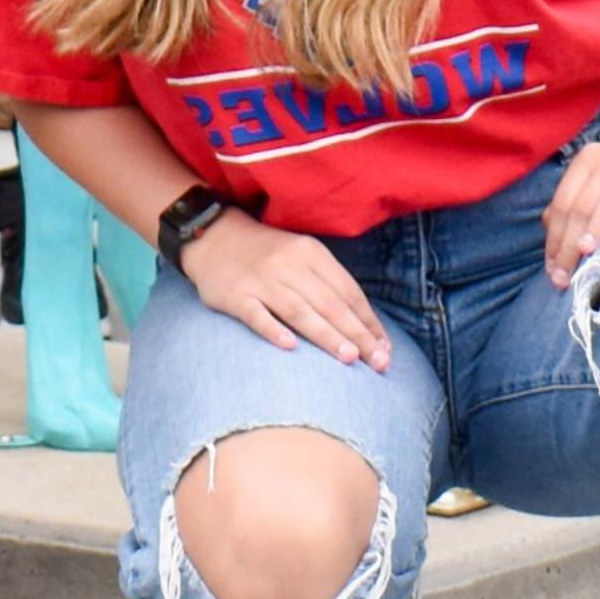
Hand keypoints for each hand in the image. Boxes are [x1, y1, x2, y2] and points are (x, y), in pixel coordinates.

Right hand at [184, 211, 390, 367]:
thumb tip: (363, 323)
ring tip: (349, 358)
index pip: (348, 291)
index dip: (369, 321)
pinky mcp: (235, 295)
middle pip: (330, 303)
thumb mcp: (302, 256)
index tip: (385, 347)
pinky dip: (273, 330)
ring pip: (299, 310)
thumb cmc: (267, 254)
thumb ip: (328, 284)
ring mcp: (262, 281)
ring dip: (326, 335)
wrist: (214, 237)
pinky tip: (290, 347)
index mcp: (312, 254)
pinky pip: (256, 315)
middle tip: (378, 361)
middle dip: (357, 334)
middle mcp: (290, 265)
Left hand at [544, 136, 599, 283]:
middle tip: (566, 275)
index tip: (553, 271)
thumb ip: (572, 214)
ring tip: (588, 250)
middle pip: (584, 202)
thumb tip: (553, 252)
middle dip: (571, 242)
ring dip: (599, 223)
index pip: (563, 203)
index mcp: (588, 161)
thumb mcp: (596, 193)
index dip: (555, 238)